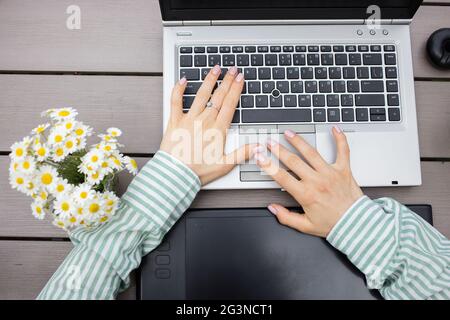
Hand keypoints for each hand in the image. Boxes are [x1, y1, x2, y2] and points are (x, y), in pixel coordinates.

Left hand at [160, 65, 254, 184]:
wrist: (176, 175)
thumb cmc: (198, 171)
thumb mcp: (225, 165)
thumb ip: (243, 153)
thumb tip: (259, 146)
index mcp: (218, 129)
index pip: (230, 104)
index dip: (236, 89)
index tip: (240, 78)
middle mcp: (204, 120)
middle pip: (219, 96)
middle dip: (227, 81)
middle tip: (232, 69)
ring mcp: (189, 119)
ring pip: (201, 95)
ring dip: (209, 80)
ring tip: (215, 68)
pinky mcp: (174, 121)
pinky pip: (176, 101)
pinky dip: (178, 89)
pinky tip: (183, 80)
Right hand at [254, 127, 363, 237]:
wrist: (356, 224)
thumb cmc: (333, 224)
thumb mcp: (305, 226)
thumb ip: (286, 217)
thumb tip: (272, 208)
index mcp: (306, 195)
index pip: (281, 177)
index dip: (267, 165)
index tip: (260, 156)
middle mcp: (317, 181)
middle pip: (293, 161)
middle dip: (278, 149)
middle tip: (269, 142)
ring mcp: (330, 173)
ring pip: (312, 152)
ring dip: (299, 141)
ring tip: (289, 133)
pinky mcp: (344, 170)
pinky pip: (343, 151)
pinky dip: (340, 138)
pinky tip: (334, 128)